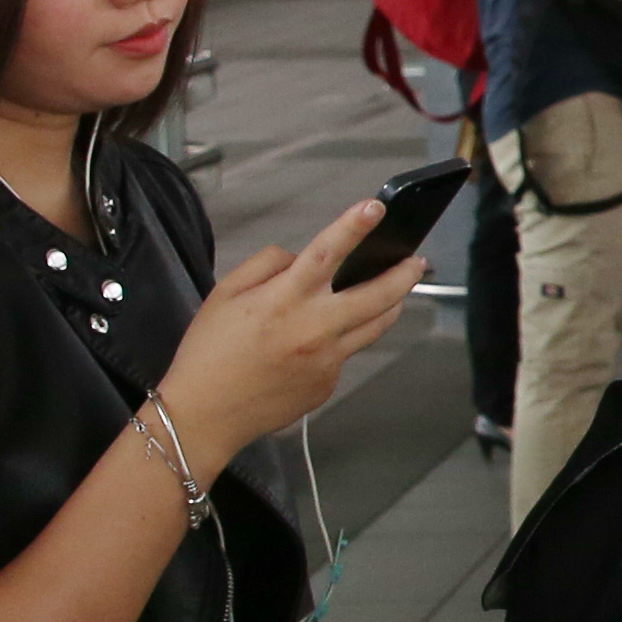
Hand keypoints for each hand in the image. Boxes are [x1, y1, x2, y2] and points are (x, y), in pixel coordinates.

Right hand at [151, 206, 421, 452]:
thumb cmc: (208, 352)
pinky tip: (320, 341)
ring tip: (395, 291)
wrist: (205, 415)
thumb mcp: (225, 294)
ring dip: (390, 305)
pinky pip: (344, 353)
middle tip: (416, 261)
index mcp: (284, 299)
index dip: (353, 227)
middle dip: (404, 274)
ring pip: (375, 326)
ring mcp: (327, 360)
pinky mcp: (328, 383)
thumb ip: (265, 266)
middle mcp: (314, 328)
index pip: (326, 253)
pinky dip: (340, 340)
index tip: (375, 207)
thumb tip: (296, 257)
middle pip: (377, 295)